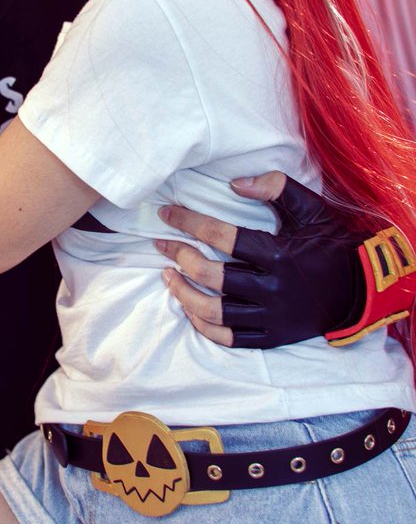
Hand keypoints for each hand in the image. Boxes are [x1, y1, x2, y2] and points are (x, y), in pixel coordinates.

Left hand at [155, 171, 364, 347]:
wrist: (362, 290)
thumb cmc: (332, 244)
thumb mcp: (311, 209)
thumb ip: (276, 188)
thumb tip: (235, 184)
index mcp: (280, 254)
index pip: (223, 237)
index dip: (190, 223)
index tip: (167, 214)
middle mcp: (272, 289)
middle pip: (212, 276)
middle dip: (180, 257)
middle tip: (161, 244)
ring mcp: (271, 316)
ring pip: (215, 312)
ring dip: (184, 294)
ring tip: (166, 276)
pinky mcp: (272, 336)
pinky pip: (229, 338)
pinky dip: (204, 327)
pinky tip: (188, 309)